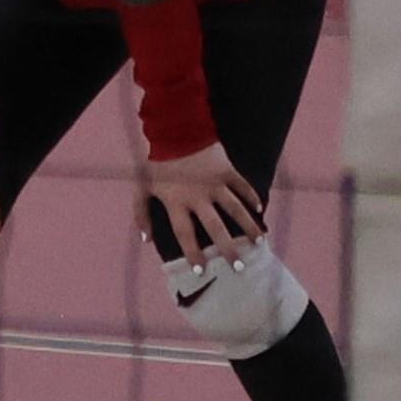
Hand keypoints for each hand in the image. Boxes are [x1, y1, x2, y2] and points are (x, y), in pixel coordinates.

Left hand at [139, 145, 262, 263]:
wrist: (176, 129)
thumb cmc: (157, 162)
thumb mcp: (141, 188)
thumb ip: (141, 216)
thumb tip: (146, 241)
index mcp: (177, 202)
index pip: (185, 234)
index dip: (193, 253)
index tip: (202, 271)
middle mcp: (198, 196)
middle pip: (215, 227)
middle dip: (228, 249)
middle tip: (238, 267)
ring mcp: (215, 182)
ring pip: (235, 208)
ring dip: (248, 226)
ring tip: (259, 242)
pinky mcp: (226, 169)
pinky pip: (242, 185)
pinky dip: (252, 197)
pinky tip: (260, 210)